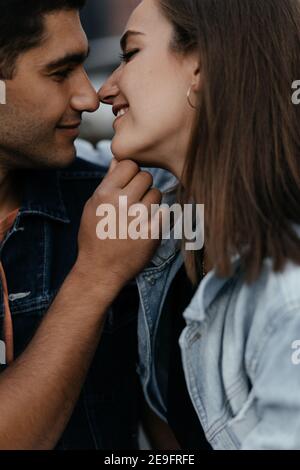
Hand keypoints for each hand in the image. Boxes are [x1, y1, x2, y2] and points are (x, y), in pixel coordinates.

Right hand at [75, 159, 161, 290]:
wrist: (100, 269)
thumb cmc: (94, 236)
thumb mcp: (92, 206)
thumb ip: (107, 182)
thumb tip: (118, 159)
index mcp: (105, 194)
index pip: (130, 165)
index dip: (131, 172)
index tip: (129, 184)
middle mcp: (122, 203)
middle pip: (146, 177)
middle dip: (143, 186)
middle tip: (135, 201)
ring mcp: (139, 218)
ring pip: (157, 194)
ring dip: (151, 202)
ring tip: (139, 216)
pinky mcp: (153, 232)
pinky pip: (164, 212)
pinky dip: (158, 217)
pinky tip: (146, 226)